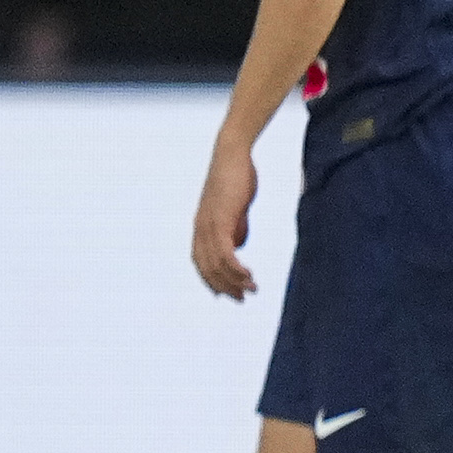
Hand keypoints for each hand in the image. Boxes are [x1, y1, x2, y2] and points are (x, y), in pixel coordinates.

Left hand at [193, 134, 258, 299]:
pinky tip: (247, 275)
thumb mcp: (236, 206)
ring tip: (252, 290)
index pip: (201, 263)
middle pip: (207, 269)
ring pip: (217, 265)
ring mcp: (208, 226)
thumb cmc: (237, 176)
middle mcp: (200, 230)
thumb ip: (236, 226)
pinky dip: (235, 268)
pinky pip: (225, 253)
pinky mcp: (220, 221)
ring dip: (234, 281)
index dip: (212, 281)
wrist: (232, 154)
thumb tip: (238, 245)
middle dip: (225, 287)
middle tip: (242, 299)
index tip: (227, 294)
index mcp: (201, 227)